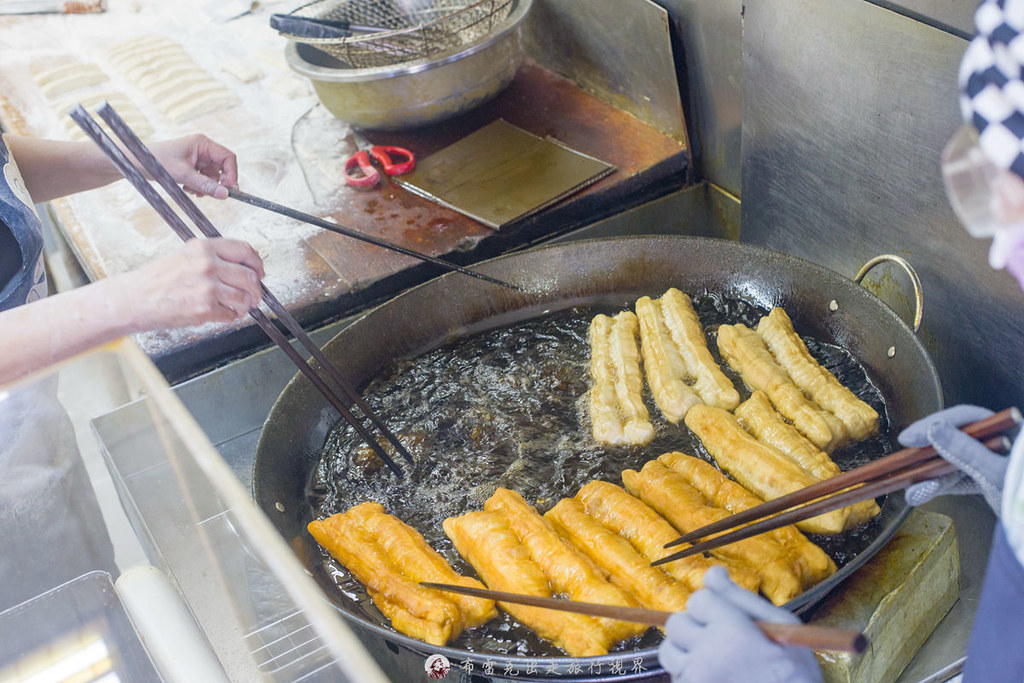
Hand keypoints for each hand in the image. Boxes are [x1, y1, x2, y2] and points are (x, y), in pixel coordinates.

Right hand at [122, 238, 263, 329]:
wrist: (135, 299)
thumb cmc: (158, 280)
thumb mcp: (186, 256)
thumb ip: (213, 258)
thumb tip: (243, 267)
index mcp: (204, 248)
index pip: (245, 250)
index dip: (257, 263)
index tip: (259, 272)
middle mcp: (208, 264)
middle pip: (250, 276)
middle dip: (256, 290)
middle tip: (254, 297)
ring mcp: (208, 287)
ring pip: (244, 297)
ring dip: (245, 306)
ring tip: (237, 308)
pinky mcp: (205, 308)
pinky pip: (231, 315)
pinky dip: (230, 317)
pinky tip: (220, 314)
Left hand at [146, 134, 237, 198]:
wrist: (135, 162)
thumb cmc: (156, 161)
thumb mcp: (183, 175)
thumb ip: (205, 185)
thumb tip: (225, 194)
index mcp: (202, 143)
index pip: (228, 157)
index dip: (232, 174)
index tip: (230, 190)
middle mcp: (202, 149)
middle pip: (222, 168)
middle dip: (217, 182)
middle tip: (211, 193)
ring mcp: (197, 157)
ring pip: (213, 176)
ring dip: (207, 186)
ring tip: (192, 190)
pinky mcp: (191, 166)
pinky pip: (204, 178)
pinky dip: (199, 186)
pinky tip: (188, 189)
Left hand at [658, 566, 821, 682]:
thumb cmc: (795, 672)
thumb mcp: (782, 626)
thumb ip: (740, 597)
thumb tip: (713, 572)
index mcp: (732, 632)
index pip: (699, 599)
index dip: (712, 606)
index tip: (729, 620)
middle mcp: (708, 656)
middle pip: (676, 623)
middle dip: (694, 626)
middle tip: (720, 641)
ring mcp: (696, 680)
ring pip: (669, 652)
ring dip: (685, 652)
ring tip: (713, 661)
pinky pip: (676, 676)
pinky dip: (689, 675)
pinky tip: (716, 678)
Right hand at [899, 405, 1008, 511]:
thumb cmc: (1023, 496)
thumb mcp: (995, 473)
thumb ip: (966, 450)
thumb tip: (935, 428)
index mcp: (1009, 432)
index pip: (967, 419)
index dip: (936, 424)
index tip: (911, 437)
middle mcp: (998, 443)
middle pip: (954, 438)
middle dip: (928, 453)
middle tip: (905, 455)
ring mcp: (990, 462)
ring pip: (951, 461)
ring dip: (930, 476)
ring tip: (914, 489)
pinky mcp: (983, 480)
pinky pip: (955, 479)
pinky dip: (938, 487)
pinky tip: (921, 493)